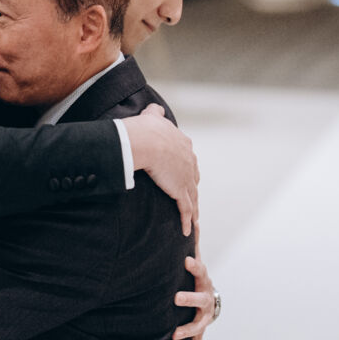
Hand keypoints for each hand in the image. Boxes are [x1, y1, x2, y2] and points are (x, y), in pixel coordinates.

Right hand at [127, 105, 197, 235]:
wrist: (146, 141)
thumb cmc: (145, 129)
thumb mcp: (152, 117)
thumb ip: (155, 114)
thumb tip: (155, 109)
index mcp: (183, 145)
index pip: (188, 160)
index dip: (185, 169)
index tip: (183, 177)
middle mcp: (189, 161)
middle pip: (193, 179)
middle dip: (191, 189)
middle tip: (189, 199)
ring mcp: (186, 177)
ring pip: (193, 197)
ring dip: (193, 210)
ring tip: (193, 220)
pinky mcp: (181, 190)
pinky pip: (186, 209)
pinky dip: (187, 221)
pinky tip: (187, 231)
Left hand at [172, 252, 219, 339]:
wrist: (210, 301)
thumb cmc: (197, 279)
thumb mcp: (195, 263)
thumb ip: (192, 246)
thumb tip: (192, 219)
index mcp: (204, 281)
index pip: (200, 271)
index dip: (195, 265)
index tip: (185, 259)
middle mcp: (206, 300)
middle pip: (200, 300)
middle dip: (190, 299)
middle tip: (176, 297)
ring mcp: (205, 317)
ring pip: (199, 325)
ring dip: (188, 330)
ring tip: (174, 334)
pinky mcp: (200, 331)